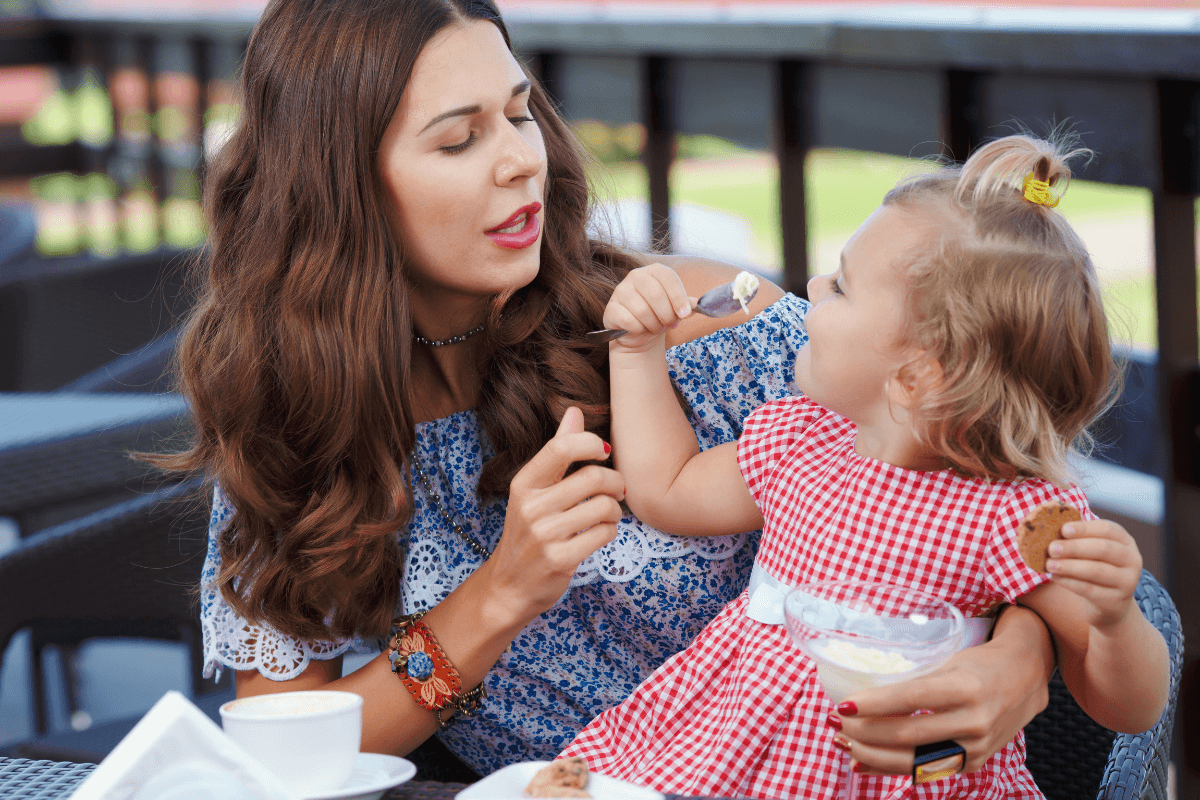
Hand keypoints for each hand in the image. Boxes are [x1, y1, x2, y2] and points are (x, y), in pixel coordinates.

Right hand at [485, 407, 625, 618]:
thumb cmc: (528, 533)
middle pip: (592, 477)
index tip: (604, 451)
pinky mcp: (560, 559)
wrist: (510, 586)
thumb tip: (575, 411)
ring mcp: (545, 534)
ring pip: (604, 506)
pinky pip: (604, 534)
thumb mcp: (534, 491)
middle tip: (617, 490)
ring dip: (615, 510)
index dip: (590, 443)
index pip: (560, 448)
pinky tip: (600, 534)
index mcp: (524, 483)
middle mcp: (531, 506)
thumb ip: (557, 452)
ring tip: (608, 515)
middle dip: (614, 482)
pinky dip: (610, 532)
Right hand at [603, 263, 692, 351]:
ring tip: (656, 327)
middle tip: (670, 324)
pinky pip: (628, 321)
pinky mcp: (611, 308)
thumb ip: (686, 305)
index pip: (668, 277)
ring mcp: (621, 291)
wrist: (638, 332)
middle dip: (666, 314)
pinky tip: (640, 329)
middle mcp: (636, 276)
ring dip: (653, 324)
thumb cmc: (659, 316)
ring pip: (642, 310)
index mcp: (654, 271)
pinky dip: (639, 329)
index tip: (686, 314)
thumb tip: (696, 305)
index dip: (678, 297)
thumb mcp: (675, 309)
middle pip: (655, 294)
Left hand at [832, 605, 1052, 775]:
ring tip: (842, 741)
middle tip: (834, 720)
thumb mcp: (950, 661)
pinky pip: (925, 771)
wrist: (1027, 678)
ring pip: (913, 760)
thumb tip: (865, 692)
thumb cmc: (980, 663)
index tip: (843, 704)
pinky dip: (891, 769)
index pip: (911, 698)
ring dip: (871, 754)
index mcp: (966, 687)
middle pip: (908, 735)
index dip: (874, 704)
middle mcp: (974, 720)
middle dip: (864, 731)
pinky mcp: (974, 763)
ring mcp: (976, 747)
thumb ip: (916, 680)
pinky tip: (863, 762)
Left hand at [1045, 519, 1141, 631]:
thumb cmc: (1094, 567)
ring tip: (1049, 564)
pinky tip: (1055, 577)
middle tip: (1051, 548)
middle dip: (1074, 547)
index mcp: (1125, 541)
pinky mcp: (1116, 600)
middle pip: (1103, 549)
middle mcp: (1132, 560)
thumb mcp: (1090, 551)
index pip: (1108, 529)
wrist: (1109, 603)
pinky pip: (1090, 589)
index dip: (1084, 528)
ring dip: (1069, 566)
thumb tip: (1049, 528)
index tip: (1063, 529)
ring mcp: (1127, 581)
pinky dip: (1069, 582)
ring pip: (1097, 570)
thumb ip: (1077, 539)